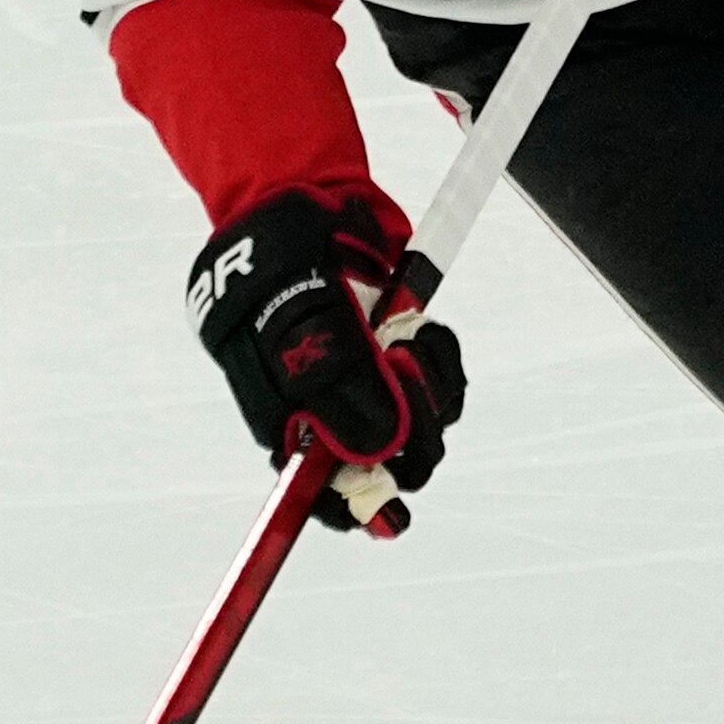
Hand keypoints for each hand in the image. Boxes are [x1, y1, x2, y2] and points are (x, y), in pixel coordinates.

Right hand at [186, 187, 465, 534]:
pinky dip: (441, 357)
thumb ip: (344, 397)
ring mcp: (372, 381)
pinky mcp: (402, 348)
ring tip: (407, 336)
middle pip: (394, 461)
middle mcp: (336, 413)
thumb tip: (383, 456)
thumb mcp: (304, 337)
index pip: (332, 496)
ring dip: (432, 385)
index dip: (363, 511)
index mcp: (296, 426)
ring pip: (427, 421)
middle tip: (400, 368)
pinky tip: (422, 327)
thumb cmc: (281, 274)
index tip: (392, 520)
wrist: (296, 202)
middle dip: (412, 427)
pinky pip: (442, 378)